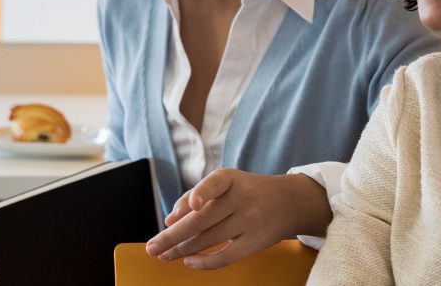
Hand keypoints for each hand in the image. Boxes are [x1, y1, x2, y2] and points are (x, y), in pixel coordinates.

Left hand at [142, 168, 332, 268]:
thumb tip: (169, 220)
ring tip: (164, 255)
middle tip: (152, 247)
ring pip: (209, 239)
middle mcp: (242, 198)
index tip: (192, 205)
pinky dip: (204, 261)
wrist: (289, 202)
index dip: (202, 193)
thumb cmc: (247, 192)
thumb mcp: (226, 183)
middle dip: (172, 236)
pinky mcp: (256, 242)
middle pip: (202, 220)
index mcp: (231, 178)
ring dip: (181, 250)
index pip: (215, 183)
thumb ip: (195, 195)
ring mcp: (250, 221)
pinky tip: (189, 261)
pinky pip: (226, 256)